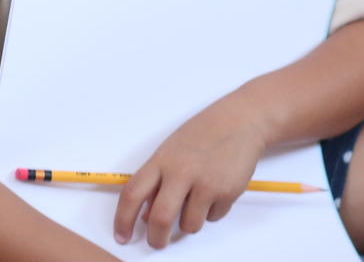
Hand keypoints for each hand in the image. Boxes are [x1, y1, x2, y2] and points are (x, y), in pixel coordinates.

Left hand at [113, 94, 268, 248]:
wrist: (241, 120)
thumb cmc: (204, 133)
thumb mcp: (172, 150)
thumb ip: (158, 181)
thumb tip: (147, 216)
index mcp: (162, 160)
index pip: (132, 194)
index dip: (123, 220)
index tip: (122, 235)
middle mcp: (182, 172)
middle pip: (160, 219)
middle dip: (157, 239)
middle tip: (158, 242)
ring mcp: (206, 183)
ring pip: (190, 225)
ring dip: (190, 222)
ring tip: (197, 200)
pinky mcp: (227, 192)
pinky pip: (213, 218)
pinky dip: (212, 211)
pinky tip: (217, 189)